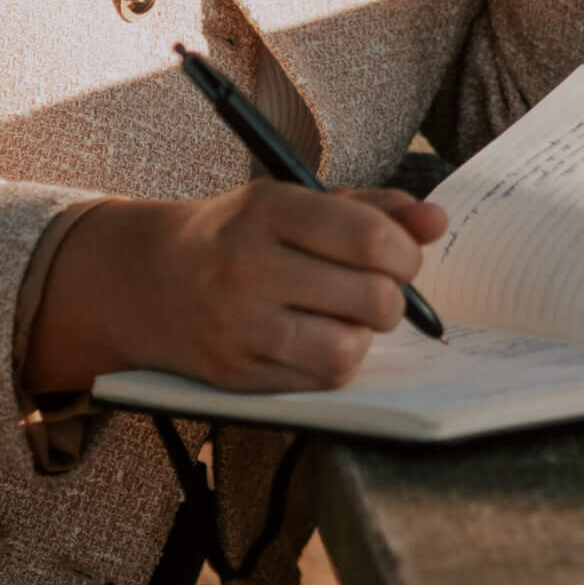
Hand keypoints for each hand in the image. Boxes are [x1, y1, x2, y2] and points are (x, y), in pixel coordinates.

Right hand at [22, 183, 447, 395]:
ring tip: (343, 317)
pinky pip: (320, 381)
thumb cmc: (237, 235)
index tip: (402, 257)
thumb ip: (371, 209)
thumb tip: (437, 221)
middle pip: (372, 297)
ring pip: (350, 349)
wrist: (146, 280)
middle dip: (390, 297)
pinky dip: (333, 362)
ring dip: (363, 336)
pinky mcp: (235, 374)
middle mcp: (248, 265)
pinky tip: (316, 339)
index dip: (406, 254)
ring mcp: (238, 325)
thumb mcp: (294, 203)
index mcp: (267, 209)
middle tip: (373, 288)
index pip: (368, 238)